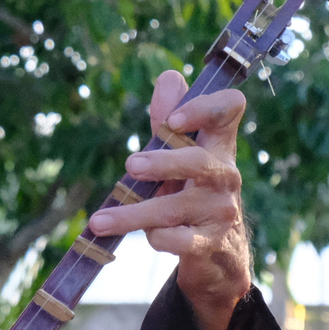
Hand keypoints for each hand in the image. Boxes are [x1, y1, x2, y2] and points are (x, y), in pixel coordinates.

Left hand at [84, 69, 251, 329]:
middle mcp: (225, 174)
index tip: (174, 120)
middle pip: (198, 162)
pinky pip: (179, 240)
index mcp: (218, 143)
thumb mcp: (181, 154)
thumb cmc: (191, 191)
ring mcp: (221, 210)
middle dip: (163, 162)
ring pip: (175, 208)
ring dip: (134, 214)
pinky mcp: (210, 243)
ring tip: (99, 221)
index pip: (229, 108)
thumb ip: (168, 119)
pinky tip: (148, 238)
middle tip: (130, 164)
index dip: (205, 108)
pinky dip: (158, 239)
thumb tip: (168, 77)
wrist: (218, 253)